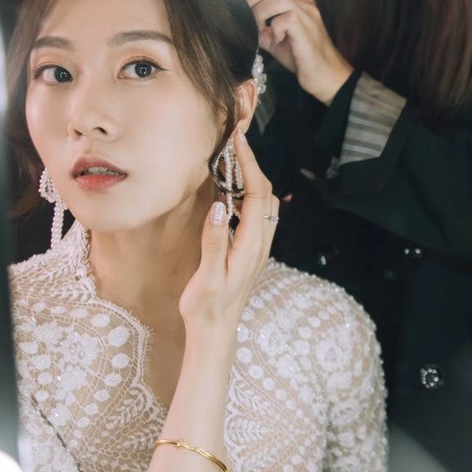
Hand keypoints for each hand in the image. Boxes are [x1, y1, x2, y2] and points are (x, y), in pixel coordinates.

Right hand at [179, 129, 278, 338]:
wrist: (215, 332)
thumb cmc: (206, 307)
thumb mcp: (207, 277)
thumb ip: (214, 242)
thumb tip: (220, 206)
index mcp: (250, 245)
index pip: (256, 194)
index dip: (249, 163)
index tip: (238, 139)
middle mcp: (260, 243)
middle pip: (265, 193)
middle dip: (252, 163)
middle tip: (235, 140)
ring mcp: (258, 247)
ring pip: (264, 203)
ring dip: (252, 177)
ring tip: (232, 158)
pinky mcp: (251, 251)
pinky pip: (257, 214)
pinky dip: (248, 193)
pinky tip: (231, 190)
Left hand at [241, 0, 354, 105]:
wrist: (326, 77)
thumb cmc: (303, 60)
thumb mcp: (277, 42)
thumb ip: (262, 30)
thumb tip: (243, 25)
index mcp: (298, 3)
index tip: (237, 11)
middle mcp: (304, 2)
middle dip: (250, 2)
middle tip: (241, 19)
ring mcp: (307, 12)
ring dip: (260, 13)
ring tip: (258, 30)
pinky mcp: (306, 26)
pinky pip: (283, 18)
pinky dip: (274, 29)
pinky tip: (278, 41)